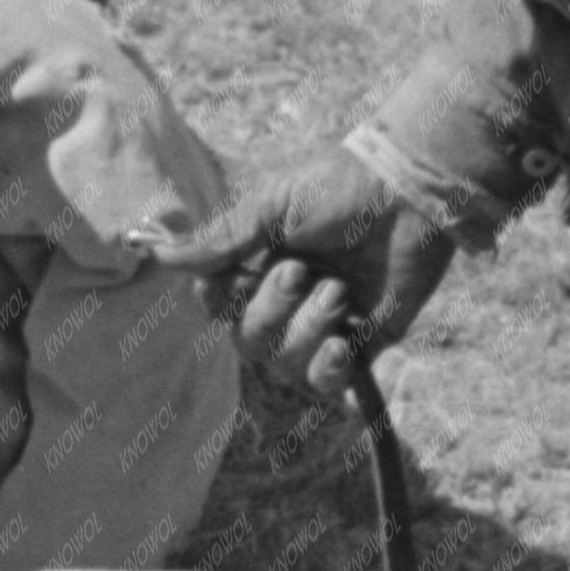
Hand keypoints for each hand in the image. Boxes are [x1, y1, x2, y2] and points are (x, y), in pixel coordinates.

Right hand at [194, 143, 455, 400]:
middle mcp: (288, 300)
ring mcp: (325, 324)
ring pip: (286, 364)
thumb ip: (220, 240)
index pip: (217, 307)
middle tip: (303, 271)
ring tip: (339, 293)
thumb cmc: (340, 187)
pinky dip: (331, 372)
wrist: (410, 194)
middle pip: (248, 342)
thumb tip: (158, 256)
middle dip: (269, 311)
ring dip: (307, 330)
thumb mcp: (271, 205)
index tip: (237, 277)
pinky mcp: (365, 342)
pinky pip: (332, 384)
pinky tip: (343, 345)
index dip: (222, 303)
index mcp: (259, 264)